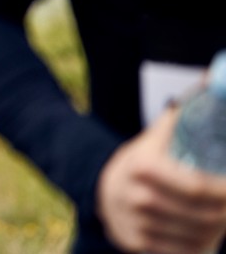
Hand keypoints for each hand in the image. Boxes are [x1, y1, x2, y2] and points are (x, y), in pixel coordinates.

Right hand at [97, 107, 225, 252]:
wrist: (101, 189)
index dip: (224, 191)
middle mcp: (138, 197)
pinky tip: (206, 235)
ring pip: (197, 237)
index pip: (197, 187)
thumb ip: (182, 113)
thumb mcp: (155, 137)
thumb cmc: (142, 160)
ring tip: (222, 218)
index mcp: (143, 167)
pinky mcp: (137, 244)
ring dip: (217, 230)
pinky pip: (182, 252)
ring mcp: (137, 224)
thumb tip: (207, 78)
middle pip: (202, 215)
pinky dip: (200, 246)